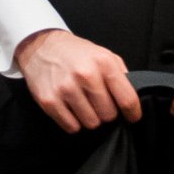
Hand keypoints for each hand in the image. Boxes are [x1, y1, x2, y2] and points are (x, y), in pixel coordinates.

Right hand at [13, 28, 141, 132]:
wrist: (41, 47)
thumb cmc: (75, 53)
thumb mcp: (104, 54)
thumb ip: (120, 75)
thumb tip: (132, 98)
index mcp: (103, 63)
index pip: (127, 99)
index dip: (133, 113)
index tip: (132, 117)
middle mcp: (85, 75)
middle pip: (109, 115)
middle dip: (106, 112)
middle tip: (98, 103)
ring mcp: (66, 88)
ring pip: (91, 123)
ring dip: (90, 117)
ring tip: (83, 104)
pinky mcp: (50, 100)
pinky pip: (71, 126)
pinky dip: (73, 122)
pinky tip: (71, 108)